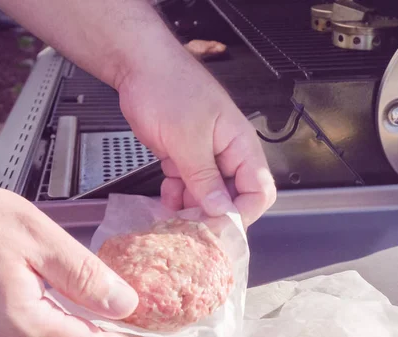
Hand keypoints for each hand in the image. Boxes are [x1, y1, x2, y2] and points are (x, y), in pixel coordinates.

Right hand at [0, 182, 137, 336]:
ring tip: (98, 316)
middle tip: (121, 318)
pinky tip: (64, 314)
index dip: (121, 335)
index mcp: (21, 324)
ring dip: (75, 331)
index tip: (140, 325)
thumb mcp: (35, 235)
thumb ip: (83, 274)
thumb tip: (124, 303)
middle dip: (97, 332)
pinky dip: (50, 328)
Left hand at [116, 36, 275, 226]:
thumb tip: (223, 211)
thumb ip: (205, 177)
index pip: (258, 190)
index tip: (218, 228)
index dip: (242, 213)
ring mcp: (204, 155)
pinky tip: (166, 196)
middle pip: (232, 196)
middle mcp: (226, 153)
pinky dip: (178, 194)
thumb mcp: (188, 138)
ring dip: (192, 207)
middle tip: (190, 227)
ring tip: (173, 213)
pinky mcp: (183, 155)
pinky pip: (187, 184)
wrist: (139, 66)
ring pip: (207, 194)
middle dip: (212, 213)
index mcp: (240, 145)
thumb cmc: (169, 89)